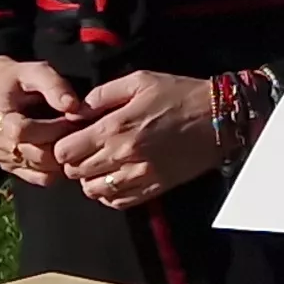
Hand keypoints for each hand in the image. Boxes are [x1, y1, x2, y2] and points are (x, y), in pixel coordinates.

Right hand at [0, 55, 84, 183]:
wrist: (4, 91)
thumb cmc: (23, 80)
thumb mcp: (37, 72)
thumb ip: (55, 86)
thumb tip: (74, 106)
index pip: (22, 131)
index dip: (52, 128)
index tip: (72, 118)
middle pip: (34, 154)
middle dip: (62, 143)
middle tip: (82, 131)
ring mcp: (2, 157)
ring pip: (40, 169)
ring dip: (64, 158)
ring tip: (75, 140)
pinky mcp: (13, 168)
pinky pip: (41, 179)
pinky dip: (59, 169)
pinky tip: (67, 153)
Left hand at [49, 70, 219, 207]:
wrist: (220, 118)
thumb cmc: (180, 95)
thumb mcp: (140, 81)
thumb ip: (102, 95)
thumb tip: (76, 111)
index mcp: (116, 127)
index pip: (65, 150)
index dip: (64, 144)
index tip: (74, 137)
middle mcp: (123, 155)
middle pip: (75, 172)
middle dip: (76, 161)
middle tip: (88, 149)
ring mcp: (139, 175)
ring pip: (93, 190)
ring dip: (91, 179)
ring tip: (102, 165)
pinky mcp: (154, 188)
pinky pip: (117, 202)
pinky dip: (110, 194)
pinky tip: (117, 178)